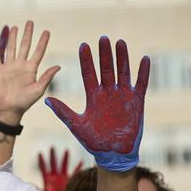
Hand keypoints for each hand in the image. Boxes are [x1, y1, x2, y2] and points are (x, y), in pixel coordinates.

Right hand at [0, 21, 59, 120]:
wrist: (9, 109)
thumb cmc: (25, 102)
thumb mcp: (38, 89)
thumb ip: (47, 77)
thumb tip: (58, 66)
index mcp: (31, 69)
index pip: (38, 52)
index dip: (42, 42)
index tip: (46, 31)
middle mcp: (20, 65)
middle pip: (25, 46)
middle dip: (27, 34)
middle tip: (30, 22)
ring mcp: (9, 67)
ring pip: (11, 48)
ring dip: (12, 38)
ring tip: (14, 27)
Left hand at [38, 146, 82, 190]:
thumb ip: (37, 189)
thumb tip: (32, 187)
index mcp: (46, 178)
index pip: (43, 167)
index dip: (41, 161)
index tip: (39, 153)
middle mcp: (54, 176)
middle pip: (53, 163)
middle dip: (52, 155)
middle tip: (52, 147)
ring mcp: (60, 177)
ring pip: (63, 165)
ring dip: (65, 158)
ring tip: (66, 150)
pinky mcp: (67, 180)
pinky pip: (73, 173)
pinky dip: (77, 168)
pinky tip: (81, 162)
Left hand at [45, 38, 149, 172]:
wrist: (113, 153)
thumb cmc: (93, 141)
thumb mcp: (76, 125)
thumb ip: (63, 111)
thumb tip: (46, 99)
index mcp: (93, 96)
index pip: (88, 73)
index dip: (86, 60)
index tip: (83, 45)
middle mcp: (107, 93)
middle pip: (106, 69)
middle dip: (104, 54)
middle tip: (102, 38)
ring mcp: (123, 96)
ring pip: (122, 72)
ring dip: (122, 58)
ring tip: (120, 42)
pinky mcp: (137, 102)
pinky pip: (141, 84)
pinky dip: (143, 72)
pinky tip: (144, 59)